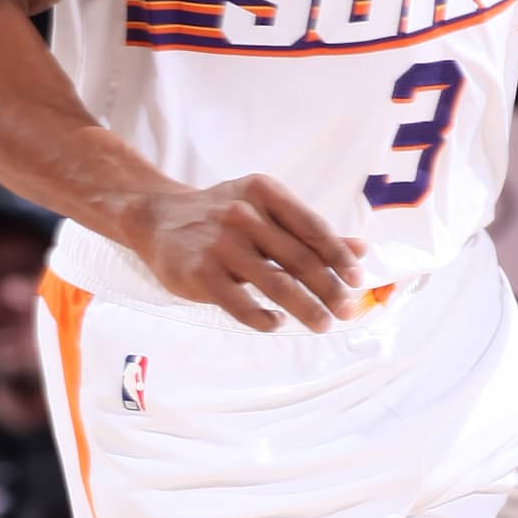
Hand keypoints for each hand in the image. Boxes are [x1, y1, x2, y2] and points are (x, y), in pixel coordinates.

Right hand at [126, 176, 364, 332]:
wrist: (156, 218)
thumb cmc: (220, 216)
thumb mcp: (263, 210)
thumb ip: (308, 231)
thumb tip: (361, 250)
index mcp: (263, 193)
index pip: (312, 227)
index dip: (339, 256)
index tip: (357, 279)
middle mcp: (243, 214)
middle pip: (299, 259)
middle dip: (328, 289)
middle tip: (347, 311)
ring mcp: (219, 243)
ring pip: (275, 283)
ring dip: (305, 308)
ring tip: (323, 324)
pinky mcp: (199, 273)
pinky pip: (240, 304)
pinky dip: (263, 318)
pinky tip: (276, 323)